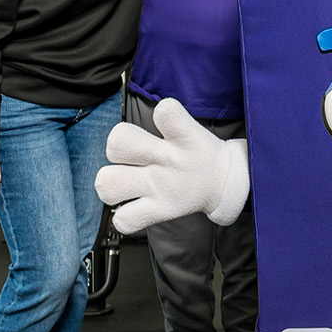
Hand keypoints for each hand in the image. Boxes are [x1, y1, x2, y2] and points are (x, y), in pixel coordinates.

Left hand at [96, 98, 250, 232]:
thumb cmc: (198, 153)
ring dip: (110, 182)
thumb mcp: (192, 129)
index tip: (167, 117)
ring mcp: (161, 187)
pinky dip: (125, 218)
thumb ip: (166, 120)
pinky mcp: (160, 211)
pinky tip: (134, 208)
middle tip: (129, 156)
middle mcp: (168, 160)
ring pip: (108, 182)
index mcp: (183, 136)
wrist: (224, 184)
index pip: (166, 112)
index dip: (163, 111)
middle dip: (115, 148)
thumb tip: (136, 116)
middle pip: (116, 143)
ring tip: (125, 181)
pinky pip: (126, 220)